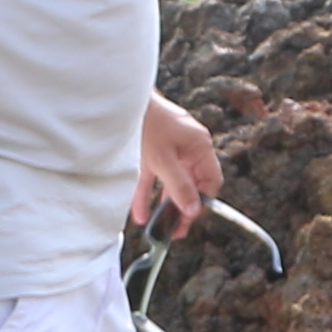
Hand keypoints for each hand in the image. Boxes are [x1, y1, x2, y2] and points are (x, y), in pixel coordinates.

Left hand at [135, 91, 221, 240]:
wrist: (120, 101)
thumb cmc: (145, 122)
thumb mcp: (163, 160)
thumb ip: (179, 186)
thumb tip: (193, 209)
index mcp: (199, 146)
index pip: (211, 181)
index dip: (202, 202)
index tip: (189, 219)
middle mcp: (188, 147)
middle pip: (191, 183)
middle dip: (182, 208)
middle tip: (174, 230)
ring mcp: (170, 147)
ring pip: (171, 182)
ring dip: (164, 204)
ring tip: (159, 227)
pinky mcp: (151, 149)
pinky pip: (153, 177)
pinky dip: (147, 194)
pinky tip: (139, 215)